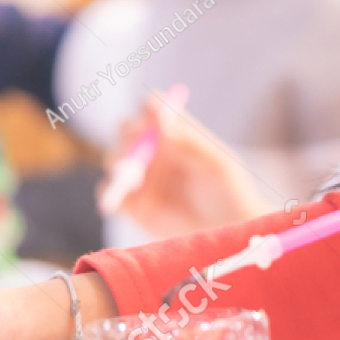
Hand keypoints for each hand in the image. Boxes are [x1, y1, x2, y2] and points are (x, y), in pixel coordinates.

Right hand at [111, 93, 268, 234]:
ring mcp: (140, 176)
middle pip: (126, 128)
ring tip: (136, 176)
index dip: (150, 107)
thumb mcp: (217, 165)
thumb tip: (163, 125)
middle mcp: (153, 150)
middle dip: (127, 130)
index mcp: (175, 133)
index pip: (154, 109)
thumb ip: (191, 144)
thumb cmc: (230, 192)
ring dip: (118, 162)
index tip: (151, 112)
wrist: (226, 232)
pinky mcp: (131, 204)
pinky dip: (112, 192)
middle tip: (134, 138)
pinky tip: (125, 198)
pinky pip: (109, 192)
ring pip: (115, 159)